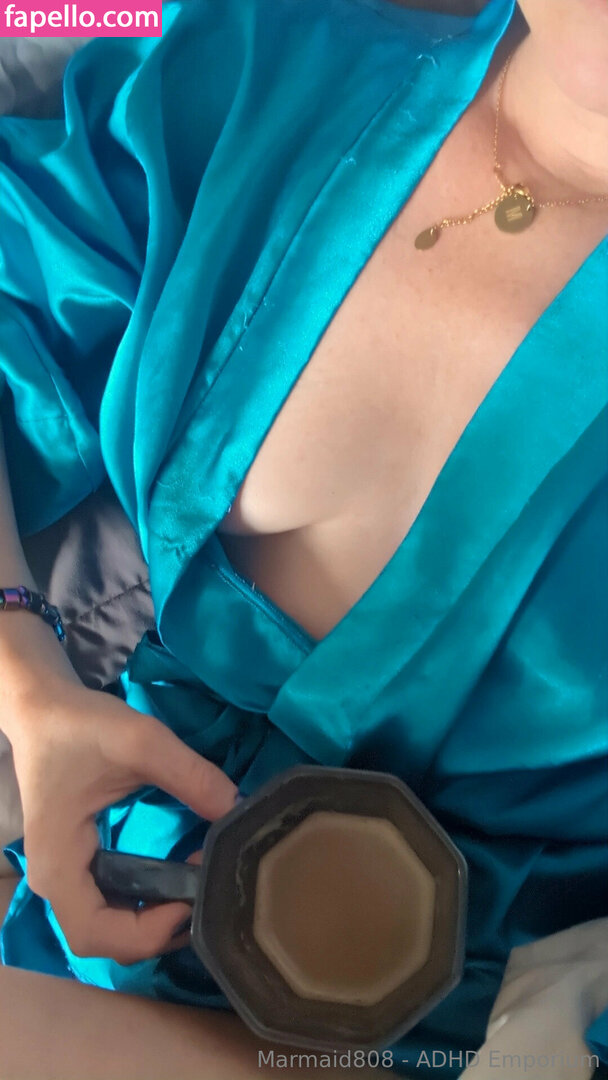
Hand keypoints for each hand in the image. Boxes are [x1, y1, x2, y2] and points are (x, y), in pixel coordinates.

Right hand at [4, 676, 236, 964]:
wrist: (44, 707)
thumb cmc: (82, 725)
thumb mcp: (140, 741)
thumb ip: (191, 775)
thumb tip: (238, 809)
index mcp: (58, 865)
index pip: (96, 935)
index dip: (148, 932)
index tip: (192, 897)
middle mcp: (55, 883)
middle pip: (105, 941)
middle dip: (158, 930)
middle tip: (204, 893)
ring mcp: (65, 877)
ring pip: (109, 928)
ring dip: (155, 918)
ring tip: (198, 884)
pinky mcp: (78, 865)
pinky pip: (111, 904)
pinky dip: (146, 902)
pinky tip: (178, 876)